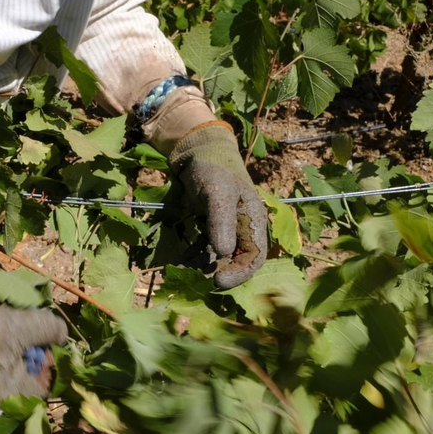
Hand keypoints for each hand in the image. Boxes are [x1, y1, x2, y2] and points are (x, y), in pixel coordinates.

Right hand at [0, 287, 67, 411]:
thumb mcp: (23, 323)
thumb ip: (50, 330)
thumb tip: (62, 337)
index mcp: (7, 397)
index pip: (41, 388)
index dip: (45, 364)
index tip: (38, 343)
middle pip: (18, 386)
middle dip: (22, 361)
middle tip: (18, 338)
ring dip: (2, 362)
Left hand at [171, 122, 267, 288]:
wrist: (198, 152)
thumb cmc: (212, 169)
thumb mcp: (217, 194)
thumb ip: (221, 222)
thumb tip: (224, 253)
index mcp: (254, 221)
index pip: (255, 257)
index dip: (239, 273)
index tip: (218, 282)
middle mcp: (244, 228)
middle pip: (236, 261)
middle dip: (217, 272)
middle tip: (195, 278)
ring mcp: (228, 229)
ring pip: (218, 258)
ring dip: (202, 267)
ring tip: (181, 271)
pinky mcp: (212, 228)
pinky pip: (205, 249)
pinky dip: (193, 257)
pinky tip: (178, 263)